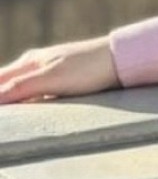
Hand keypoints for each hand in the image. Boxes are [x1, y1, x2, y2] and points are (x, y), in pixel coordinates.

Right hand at [0, 37, 120, 103]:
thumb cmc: (88, 68)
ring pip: (21, 88)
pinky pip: (37, 92)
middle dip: (2, 97)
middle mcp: (36, 65)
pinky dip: (28, 100)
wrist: (124, 60)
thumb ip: (21, 87)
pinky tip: (29, 110)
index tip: (0, 115)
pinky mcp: (64, 80)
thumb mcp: (52, 79)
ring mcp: (50, 71)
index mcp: (29, 62)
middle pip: (6, 83)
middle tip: (4, 118)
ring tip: (11, 115)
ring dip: (12, 99)